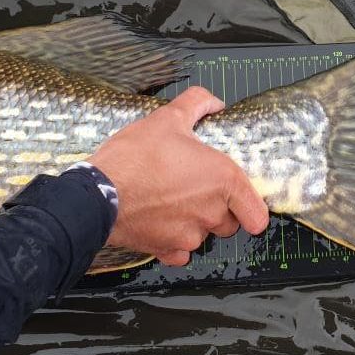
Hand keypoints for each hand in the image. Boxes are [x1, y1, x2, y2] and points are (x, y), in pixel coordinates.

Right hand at [88, 87, 268, 265]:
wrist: (97, 193)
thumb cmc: (134, 157)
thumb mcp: (167, 118)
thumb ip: (196, 104)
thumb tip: (212, 102)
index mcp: (223, 180)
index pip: (257, 214)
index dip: (251, 209)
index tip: (241, 202)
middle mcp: (212, 212)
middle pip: (229, 223)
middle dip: (218, 210)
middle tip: (194, 189)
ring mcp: (190, 235)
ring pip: (204, 236)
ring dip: (194, 223)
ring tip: (170, 200)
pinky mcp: (167, 250)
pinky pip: (181, 252)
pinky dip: (174, 240)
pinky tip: (159, 220)